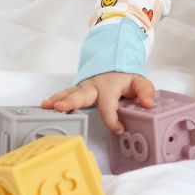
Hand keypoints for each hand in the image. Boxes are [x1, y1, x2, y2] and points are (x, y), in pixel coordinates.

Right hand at [41, 72, 155, 133]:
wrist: (114, 64)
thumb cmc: (125, 78)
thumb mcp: (139, 82)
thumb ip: (145, 91)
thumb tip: (149, 103)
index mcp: (109, 87)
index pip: (109, 106)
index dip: (113, 119)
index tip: (119, 129)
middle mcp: (93, 87)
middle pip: (82, 95)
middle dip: (71, 101)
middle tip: (60, 108)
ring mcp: (84, 88)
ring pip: (70, 93)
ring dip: (58, 99)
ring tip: (47, 106)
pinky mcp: (78, 90)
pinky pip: (66, 93)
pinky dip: (55, 98)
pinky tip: (45, 105)